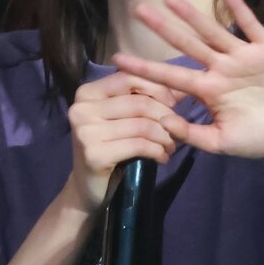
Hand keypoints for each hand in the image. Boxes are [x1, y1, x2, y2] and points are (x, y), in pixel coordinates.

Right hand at [66, 72, 179, 211]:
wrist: (87, 187)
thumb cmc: (110, 147)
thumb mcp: (123, 118)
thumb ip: (143, 99)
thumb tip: (181, 88)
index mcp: (87, 93)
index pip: (129, 77)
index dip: (157, 88)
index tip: (173, 105)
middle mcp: (82, 108)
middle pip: (139, 103)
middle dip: (166, 117)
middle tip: (178, 131)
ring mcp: (86, 132)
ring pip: (142, 125)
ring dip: (165, 137)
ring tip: (171, 147)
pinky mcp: (94, 154)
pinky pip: (139, 145)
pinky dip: (157, 151)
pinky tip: (162, 157)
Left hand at [112, 0, 263, 158]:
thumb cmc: (258, 136)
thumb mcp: (223, 143)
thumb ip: (194, 135)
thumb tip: (164, 124)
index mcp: (208, 91)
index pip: (170, 77)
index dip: (145, 68)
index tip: (118, 59)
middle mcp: (220, 68)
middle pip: (186, 45)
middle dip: (163, 29)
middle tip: (137, 10)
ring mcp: (242, 56)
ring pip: (212, 31)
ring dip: (192, 15)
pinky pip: (248, 24)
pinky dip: (236, 6)